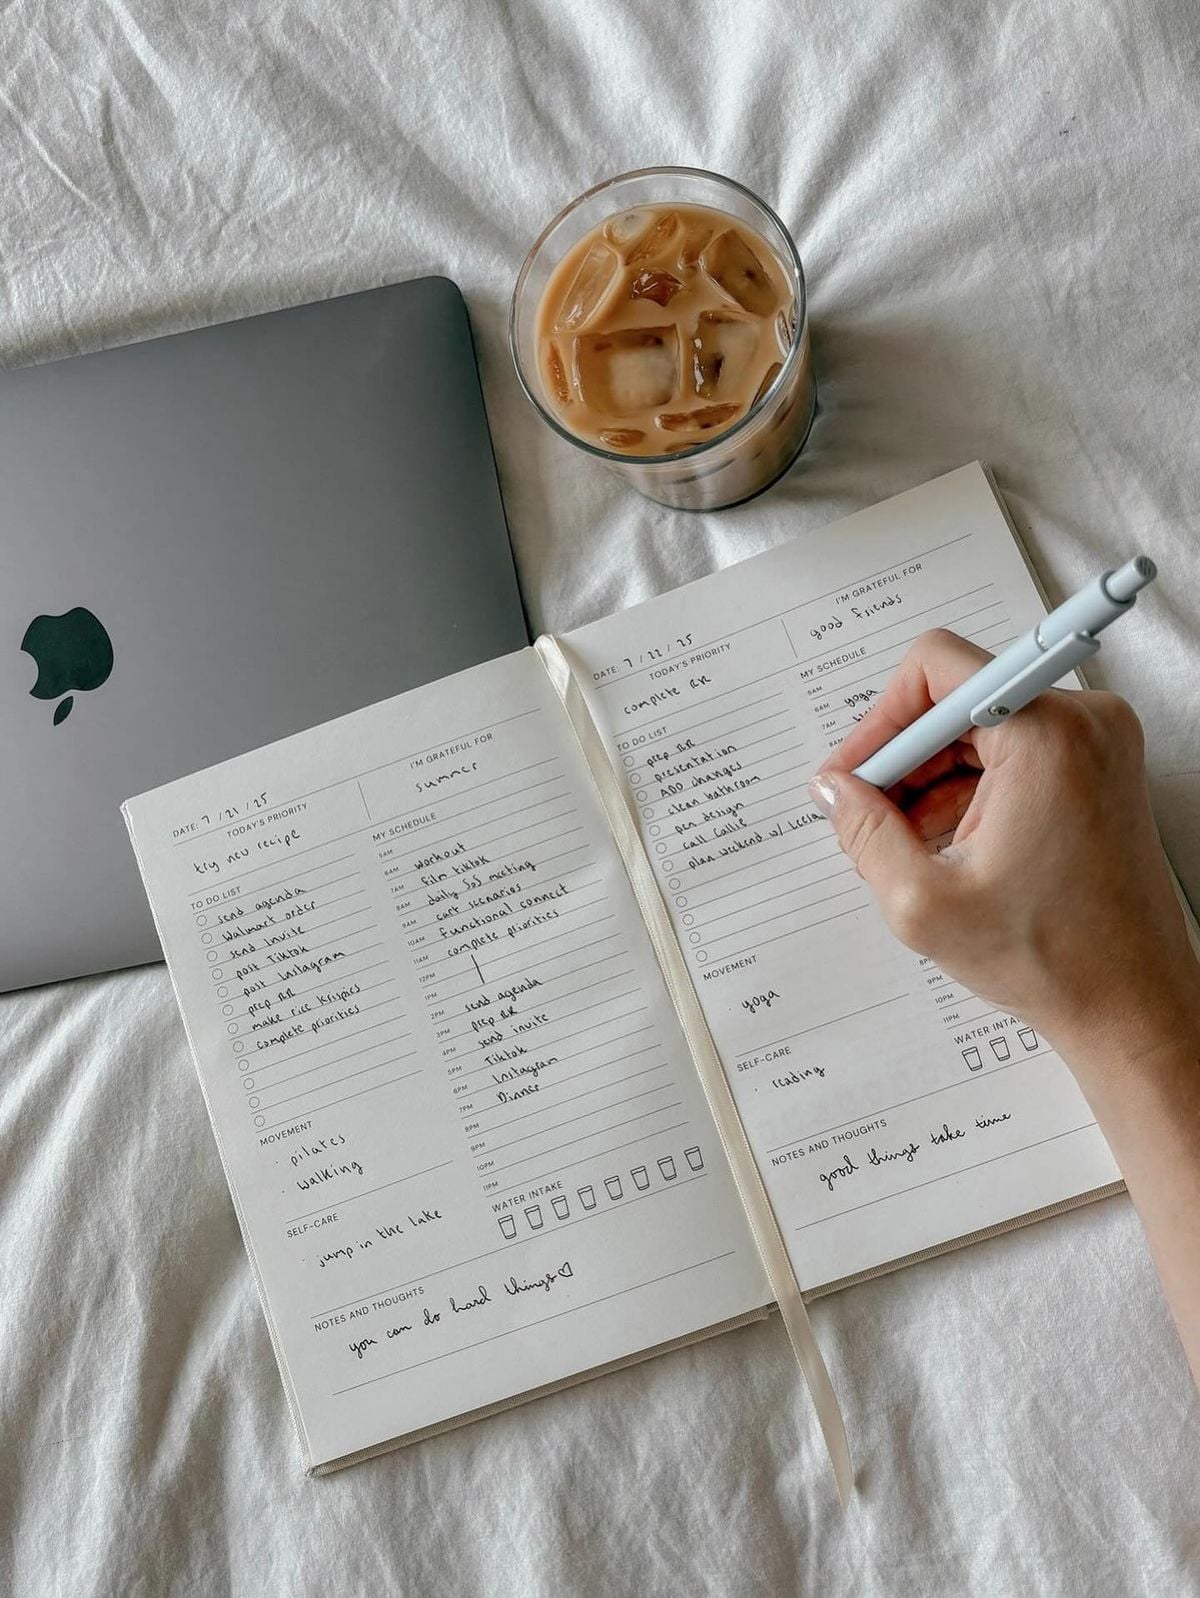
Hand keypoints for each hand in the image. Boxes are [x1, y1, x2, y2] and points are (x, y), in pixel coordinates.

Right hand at [807, 629, 1199, 1070]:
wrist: (1130, 1005)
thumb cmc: (1057, 958)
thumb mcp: (923, 902)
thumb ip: (864, 832)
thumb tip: (834, 792)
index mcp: (1046, 737)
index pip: (936, 668)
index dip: (881, 722)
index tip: (858, 771)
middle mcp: (1082, 724)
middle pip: (957, 700)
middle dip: (904, 760)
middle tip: (869, 815)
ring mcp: (1095, 746)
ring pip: (980, 730)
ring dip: (933, 780)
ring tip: (906, 844)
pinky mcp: (1096, 770)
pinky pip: (1011, 754)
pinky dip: (969, 791)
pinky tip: (944, 845)